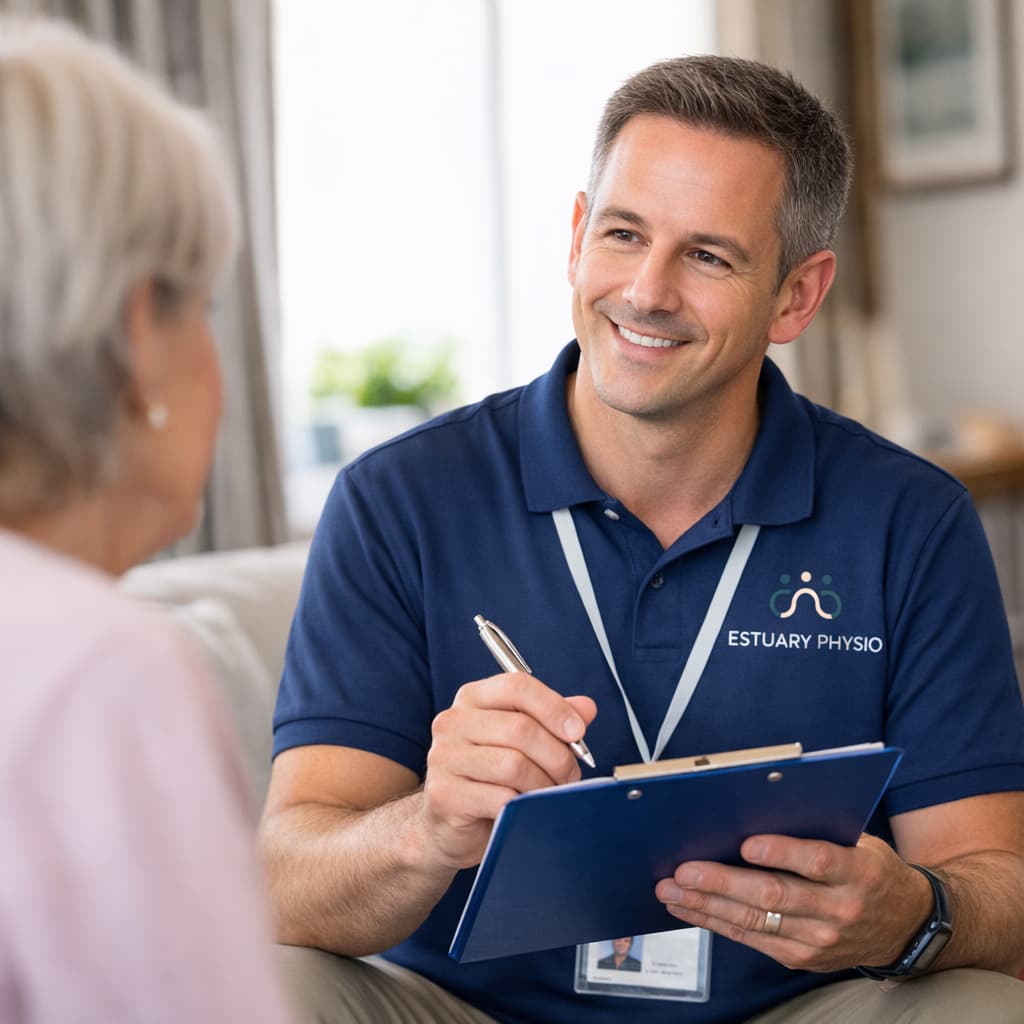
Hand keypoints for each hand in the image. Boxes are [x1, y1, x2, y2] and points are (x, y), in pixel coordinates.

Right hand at [421, 673, 596, 869]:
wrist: (447, 824)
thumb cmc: (489, 777)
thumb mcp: (521, 742)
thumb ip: (551, 720)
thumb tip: (587, 708)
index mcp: (472, 698)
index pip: (516, 686)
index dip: (554, 707)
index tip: (577, 731)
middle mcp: (453, 722)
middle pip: (520, 728)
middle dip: (557, 755)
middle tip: (570, 775)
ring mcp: (444, 758)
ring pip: (514, 765)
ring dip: (544, 783)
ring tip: (550, 793)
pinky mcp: (445, 794)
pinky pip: (501, 797)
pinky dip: (524, 805)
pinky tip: (527, 809)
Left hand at [654, 833, 931, 971]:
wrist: (905, 925)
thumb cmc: (870, 869)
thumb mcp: (859, 842)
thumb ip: (816, 830)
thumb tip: (757, 806)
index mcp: (858, 872)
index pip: (817, 862)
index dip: (781, 852)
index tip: (746, 842)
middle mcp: (840, 910)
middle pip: (774, 896)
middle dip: (723, 883)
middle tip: (684, 870)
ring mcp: (820, 940)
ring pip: (755, 922)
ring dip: (706, 906)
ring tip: (670, 890)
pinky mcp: (802, 958)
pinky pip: (752, 939)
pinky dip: (715, 922)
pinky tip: (688, 908)